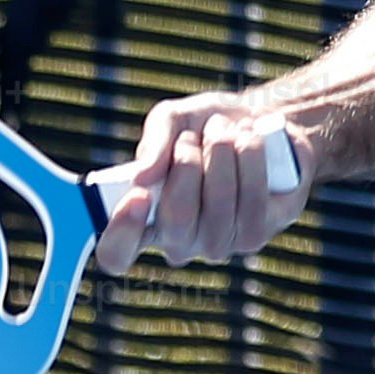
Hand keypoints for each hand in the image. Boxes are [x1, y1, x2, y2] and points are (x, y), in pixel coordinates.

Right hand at [87, 93, 310, 275]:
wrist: (258, 123)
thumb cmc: (205, 127)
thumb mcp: (172, 120)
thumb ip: (153, 143)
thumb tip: (140, 178)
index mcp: (142, 219)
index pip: (116, 253)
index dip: (121, 231)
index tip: (137, 193)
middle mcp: (176, 242)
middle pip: (176, 220)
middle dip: (188, 165)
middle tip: (193, 136)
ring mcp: (215, 245)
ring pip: (218, 207)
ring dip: (221, 154)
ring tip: (224, 129)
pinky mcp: (253, 237)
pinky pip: (252, 202)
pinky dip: (250, 160)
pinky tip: (249, 140)